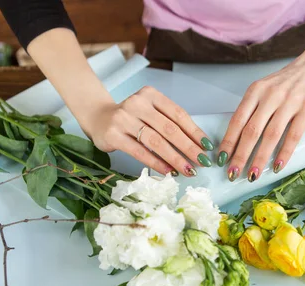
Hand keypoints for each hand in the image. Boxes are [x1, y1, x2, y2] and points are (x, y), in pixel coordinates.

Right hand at [83, 86, 213, 176]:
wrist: (98, 118)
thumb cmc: (131, 118)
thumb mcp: (150, 112)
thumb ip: (169, 123)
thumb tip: (197, 146)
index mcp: (151, 95)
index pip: (178, 114)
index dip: (195, 132)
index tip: (207, 147)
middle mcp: (137, 103)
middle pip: (169, 129)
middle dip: (189, 148)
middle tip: (202, 162)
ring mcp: (123, 118)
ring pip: (156, 141)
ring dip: (175, 158)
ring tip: (188, 170)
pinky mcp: (113, 135)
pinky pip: (139, 151)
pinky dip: (156, 163)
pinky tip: (168, 171)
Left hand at [218, 56, 304, 181]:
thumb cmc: (285, 83)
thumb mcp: (263, 89)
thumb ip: (251, 109)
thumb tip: (236, 140)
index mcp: (255, 91)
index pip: (237, 120)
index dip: (228, 142)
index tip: (221, 160)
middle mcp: (270, 96)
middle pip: (251, 131)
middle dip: (240, 155)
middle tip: (233, 174)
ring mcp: (289, 102)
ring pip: (271, 135)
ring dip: (260, 158)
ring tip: (253, 175)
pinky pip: (294, 135)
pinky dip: (285, 153)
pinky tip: (278, 166)